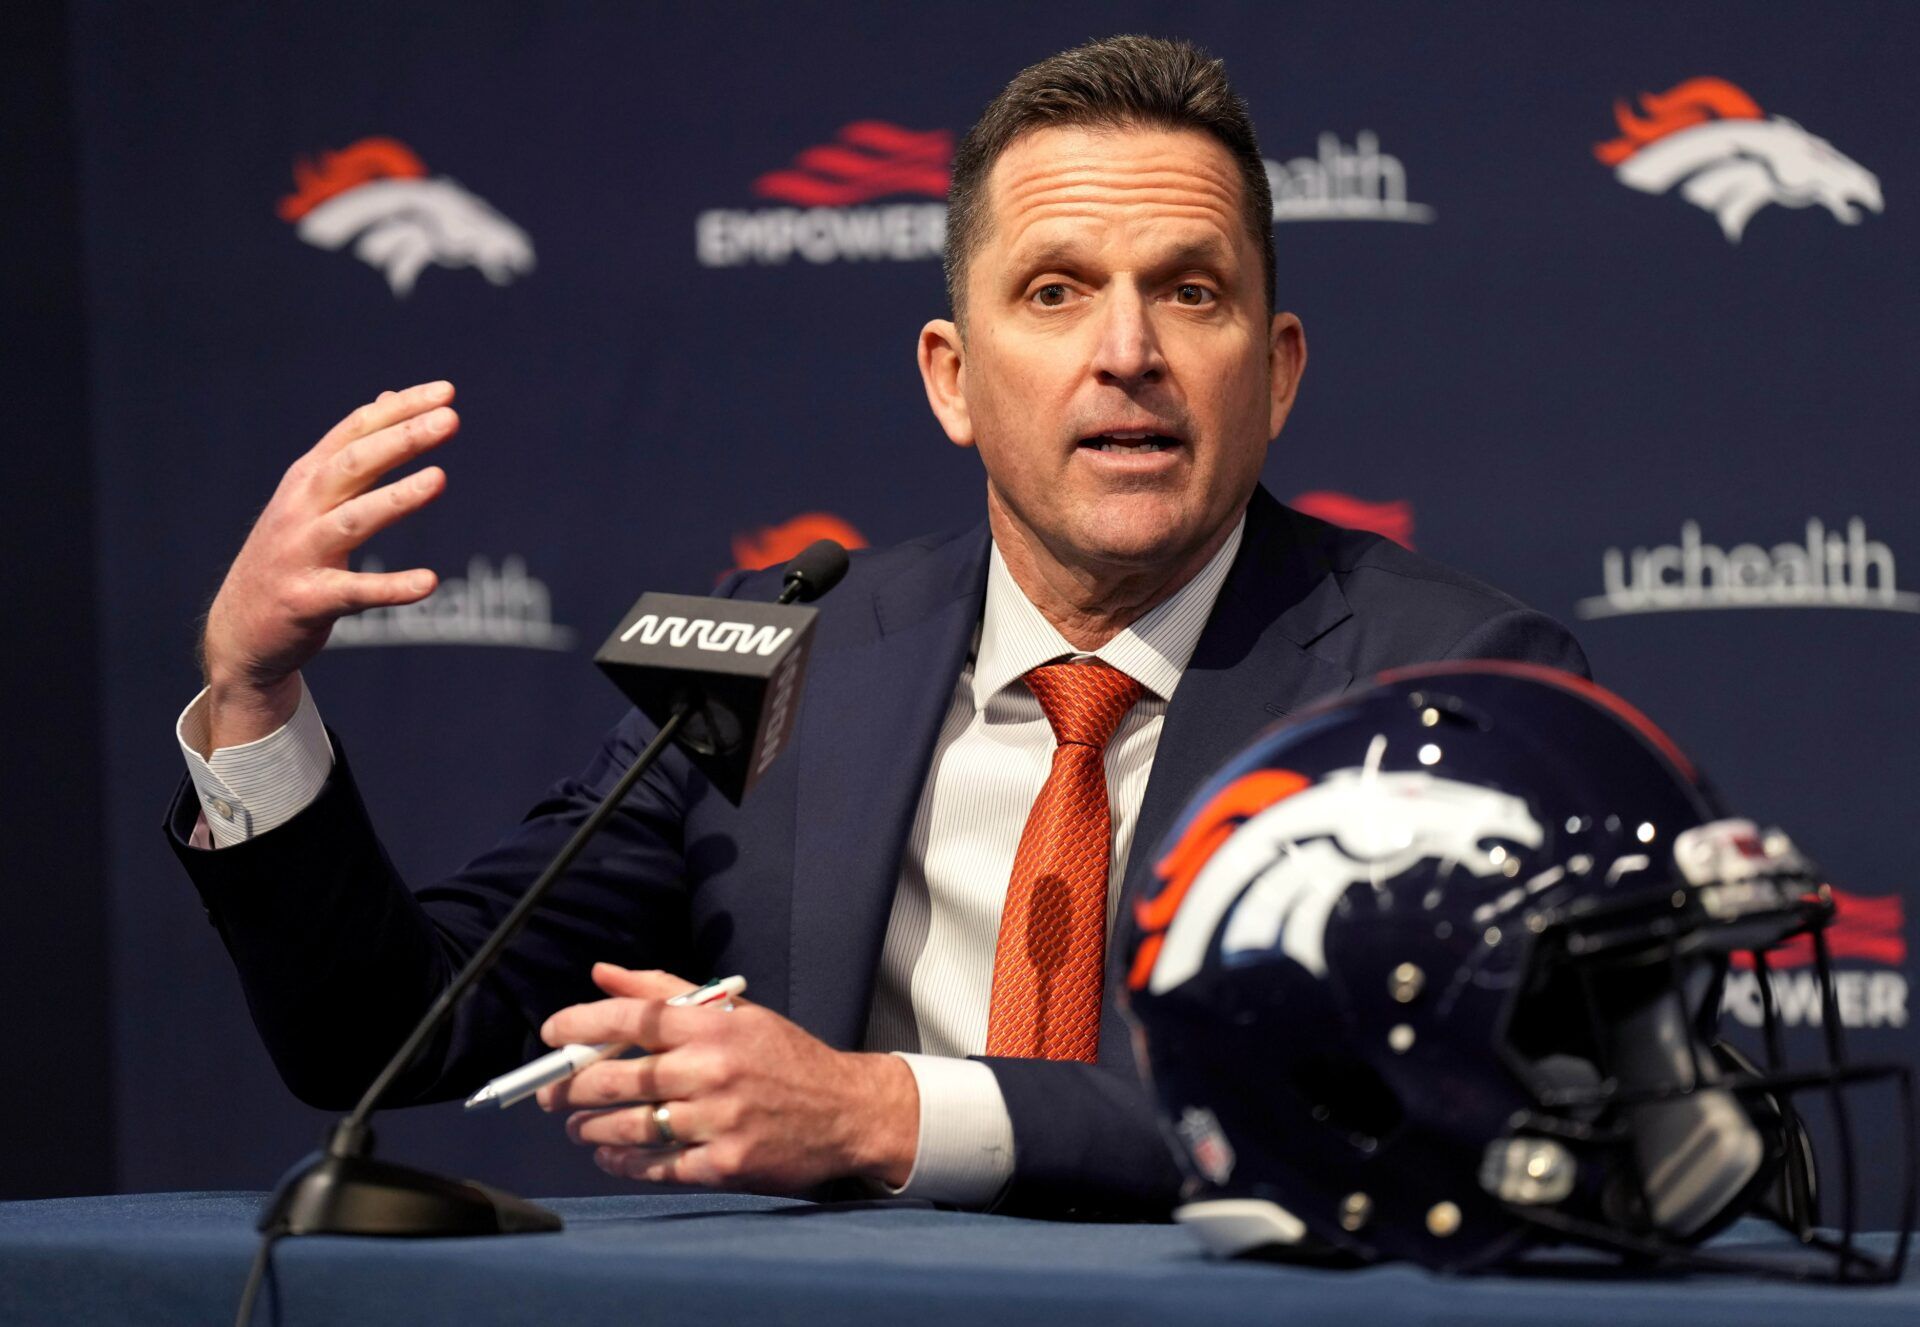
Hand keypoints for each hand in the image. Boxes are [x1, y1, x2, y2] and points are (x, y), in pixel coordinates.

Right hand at [199, 381, 457, 748]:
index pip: (355, 431)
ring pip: (352, 520)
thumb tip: (388, 398)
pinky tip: (428, 583)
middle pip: (354, 464)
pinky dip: (391, 587)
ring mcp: (300, 553)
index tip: (446, 392)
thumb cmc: (289, 556)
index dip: (399, 409)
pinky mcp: (307, 600)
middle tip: (450, 419)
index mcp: (305, 479)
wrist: (238, 630)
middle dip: (402, 439)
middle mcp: (299, 508)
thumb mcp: (311, 498)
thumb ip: (351, 452)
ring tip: (440, 479)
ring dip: (396, 499)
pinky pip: (354, 592)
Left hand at [536, 965, 919, 1193]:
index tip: (551, 1034)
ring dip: (590, 1128)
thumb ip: (665, 990)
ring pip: (629, 1127)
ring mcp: (719, 1121)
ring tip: (579, 1126)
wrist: (846, 1111)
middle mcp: (713, 1070)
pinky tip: (610, 1155)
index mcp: (713, 1025)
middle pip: (617, 1079)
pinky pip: (656, 1166)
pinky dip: (622, 1162)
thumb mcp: (734, 1012)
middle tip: (552, 1093)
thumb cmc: (784, 1057)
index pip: (630, 1018)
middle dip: (570, 1087)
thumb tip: (603, 974)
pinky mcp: (725, 1164)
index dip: (579, 1024)